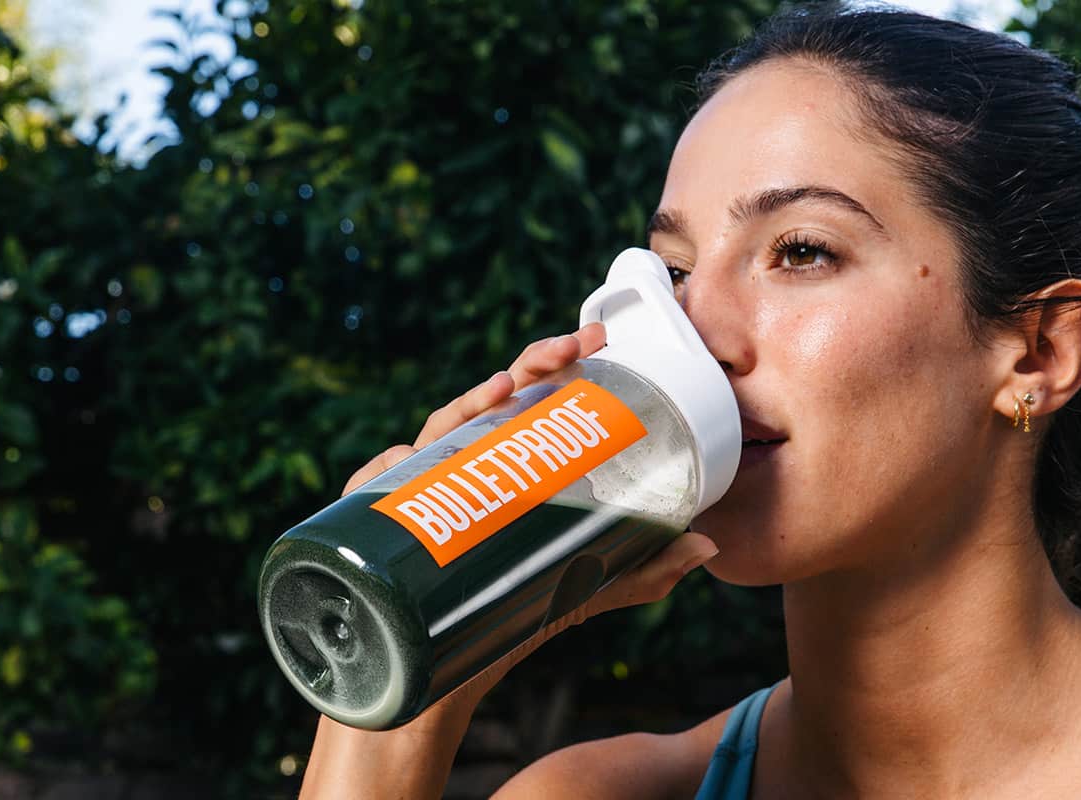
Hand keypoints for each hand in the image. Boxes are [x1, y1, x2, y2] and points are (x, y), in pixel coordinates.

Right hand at [299, 322, 718, 799]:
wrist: (440, 684)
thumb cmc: (506, 618)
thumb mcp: (582, 591)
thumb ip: (642, 570)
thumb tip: (707, 546)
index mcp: (505, 466)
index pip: (529, 399)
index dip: (556, 361)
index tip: (596, 341)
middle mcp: (460, 467)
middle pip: (487, 402)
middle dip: (526, 366)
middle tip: (568, 351)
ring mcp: (416, 493)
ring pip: (434, 433)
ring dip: (464, 405)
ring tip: (502, 394)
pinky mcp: (375, 529)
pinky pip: (373, 488)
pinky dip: (385, 470)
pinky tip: (406, 463)